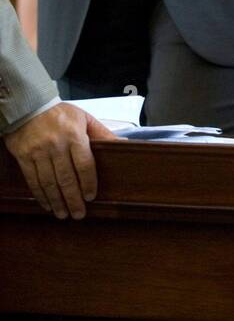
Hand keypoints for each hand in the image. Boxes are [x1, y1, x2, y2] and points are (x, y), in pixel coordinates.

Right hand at [3, 104, 118, 219]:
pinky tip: (48, 204)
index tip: (91, 197)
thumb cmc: (60, 114)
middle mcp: (56, 145)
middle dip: (73, 199)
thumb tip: (123, 144)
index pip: (84, 164)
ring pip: (49, 182)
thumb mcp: (84, 118)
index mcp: (74, 135)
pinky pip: (33, 180)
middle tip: (79, 214)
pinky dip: (41, 195)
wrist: (29, 106)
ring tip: (64, 214)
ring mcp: (38, 152)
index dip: (88, 183)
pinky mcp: (24, 157)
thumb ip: (102, 133)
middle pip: (67, 178)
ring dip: (57, 201)